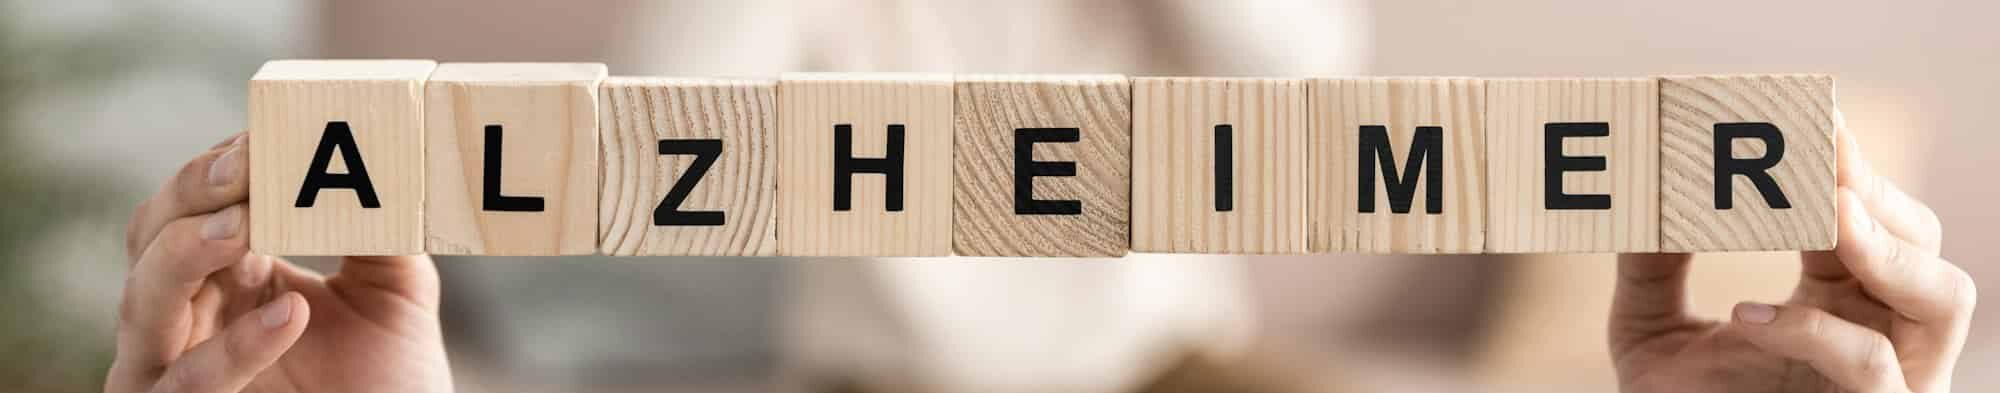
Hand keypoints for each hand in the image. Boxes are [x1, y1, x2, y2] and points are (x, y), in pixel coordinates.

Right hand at [110, 133, 452, 392]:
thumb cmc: (388, 376)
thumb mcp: (395, 290)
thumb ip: (383, 228)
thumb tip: (381, 158)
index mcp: (228, 273)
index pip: (196, 204)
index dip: (220, 167)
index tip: (264, 136)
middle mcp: (187, 317)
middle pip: (150, 238)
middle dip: (191, 195)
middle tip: (244, 167)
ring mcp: (174, 372)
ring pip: (141, 302)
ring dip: (185, 255)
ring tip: (242, 226)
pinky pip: (185, 384)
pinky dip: (231, 348)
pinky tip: (290, 315)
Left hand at [1610, 118, 1973, 392]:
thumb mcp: (1649, 331)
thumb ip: (1649, 265)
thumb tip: (1643, 190)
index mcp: (1836, 296)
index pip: (1860, 216)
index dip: (1844, 165)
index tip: (1809, 115)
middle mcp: (1878, 330)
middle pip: (1919, 240)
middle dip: (1875, 189)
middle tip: (1822, 148)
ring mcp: (1889, 379)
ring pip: (1943, 298)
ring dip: (1891, 249)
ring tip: (1832, 213)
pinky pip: (1876, 370)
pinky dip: (1819, 333)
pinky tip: (1750, 315)